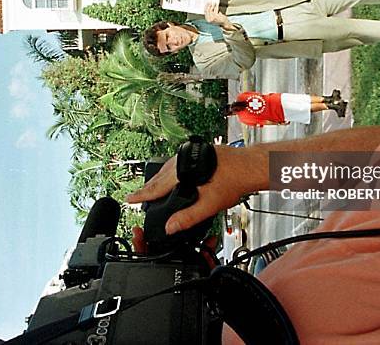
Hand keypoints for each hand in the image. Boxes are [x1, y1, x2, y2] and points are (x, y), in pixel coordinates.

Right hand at [126, 148, 255, 235]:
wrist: (250, 165)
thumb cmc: (235, 181)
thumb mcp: (210, 205)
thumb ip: (188, 217)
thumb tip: (171, 227)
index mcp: (183, 171)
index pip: (157, 186)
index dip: (142, 195)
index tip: (129, 199)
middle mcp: (184, 159)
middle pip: (160, 175)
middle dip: (148, 187)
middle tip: (137, 195)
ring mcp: (191, 153)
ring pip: (169, 168)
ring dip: (160, 179)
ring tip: (152, 187)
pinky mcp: (199, 152)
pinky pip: (178, 163)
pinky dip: (171, 172)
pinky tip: (174, 176)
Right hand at [204, 2, 231, 27]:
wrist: (225, 24)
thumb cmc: (220, 20)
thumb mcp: (214, 17)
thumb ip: (211, 13)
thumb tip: (209, 6)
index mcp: (208, 20)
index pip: (205, 12)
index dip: (206, 7)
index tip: (207, 3)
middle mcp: (209, 20)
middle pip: (207, 10)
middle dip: (209, 5)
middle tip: (210, 2)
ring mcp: (212, 18)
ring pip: (211, 10)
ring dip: (213, 5)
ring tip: (214, 3)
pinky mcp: (216, 16)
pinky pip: (215, 9)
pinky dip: (216, 6)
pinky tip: (217, 5)